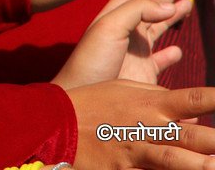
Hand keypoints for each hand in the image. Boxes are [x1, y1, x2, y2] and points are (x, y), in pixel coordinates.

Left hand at [54, 0, 194, 88]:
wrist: (78, 100)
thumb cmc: (89, 63)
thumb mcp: (108, 28)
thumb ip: (137, 11)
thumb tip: (167, 3)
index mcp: (114, 15)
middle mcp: (125, 31)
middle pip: (152, 2)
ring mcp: (134, 52)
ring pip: (158, 27)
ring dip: (174, 13)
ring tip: (190, 1)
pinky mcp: (143, 75)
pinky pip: (159, 60)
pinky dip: (171, 54)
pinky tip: (178, 49)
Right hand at [69, 81, 214, 168]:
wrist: (53, 123)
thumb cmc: (91, 103)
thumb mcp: (123, 89)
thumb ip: (158, 96)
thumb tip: (192, 109)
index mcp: (151, 104)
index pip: (194, 98)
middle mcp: (148, 127)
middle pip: (194, 136)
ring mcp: (136, 151)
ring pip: (176, 161)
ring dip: (200, 164)